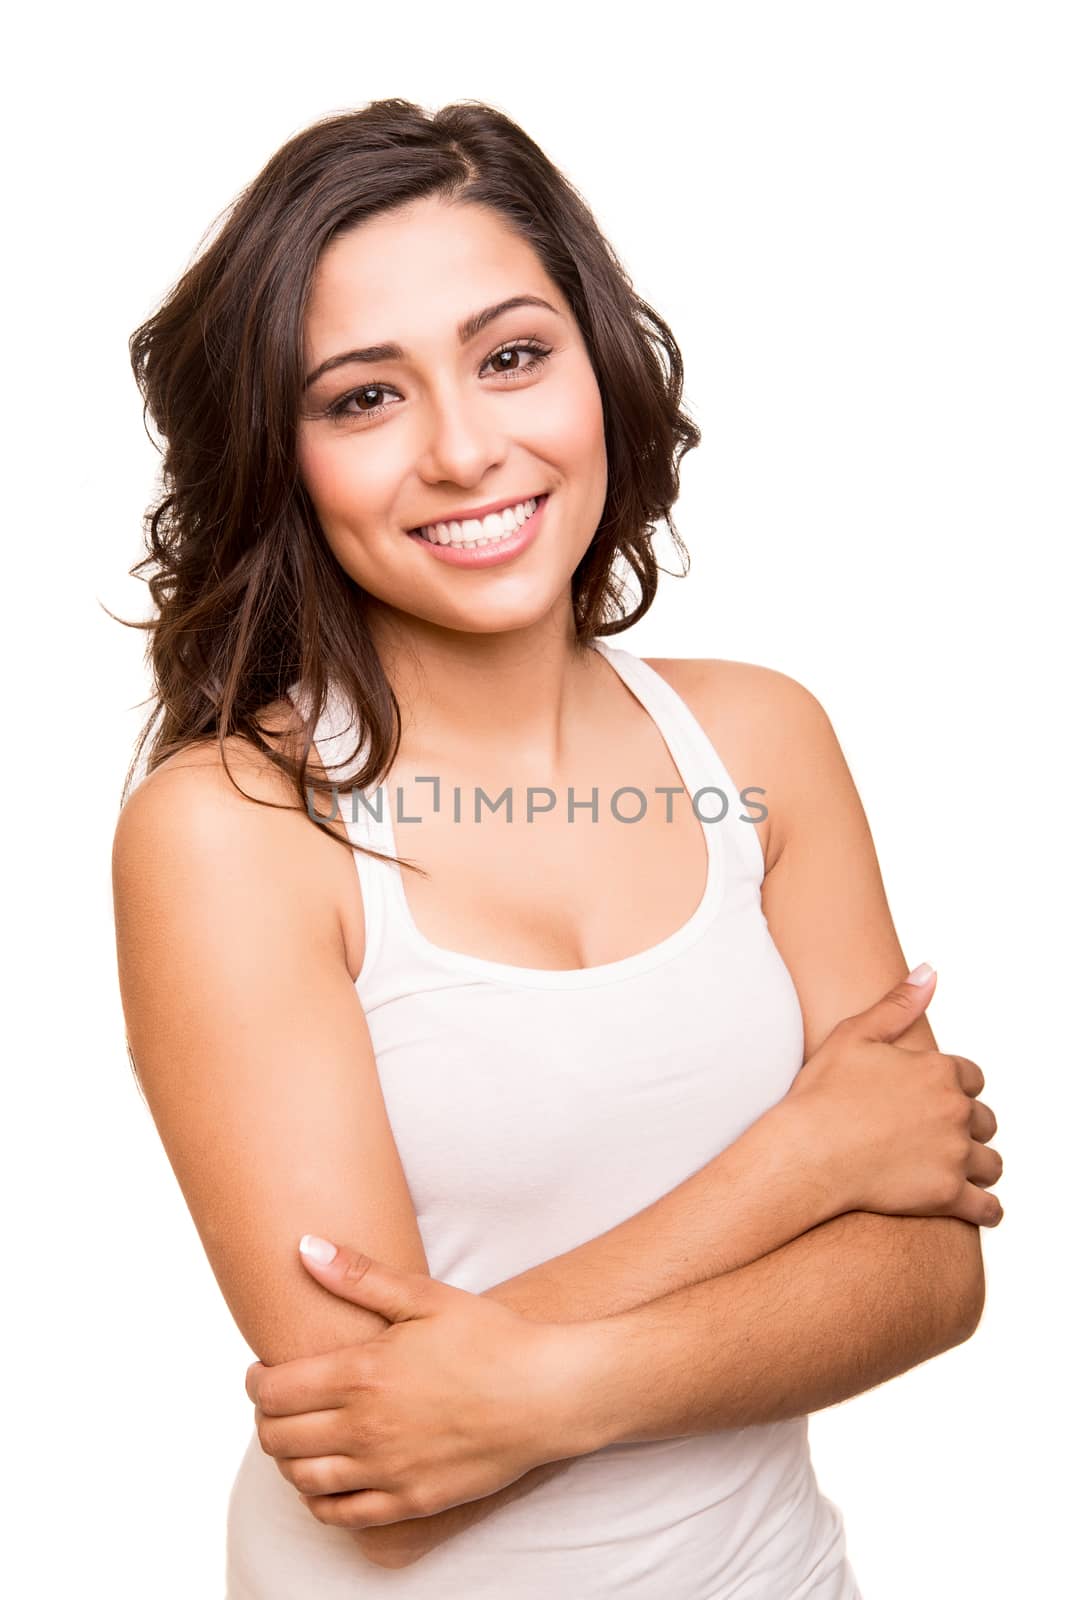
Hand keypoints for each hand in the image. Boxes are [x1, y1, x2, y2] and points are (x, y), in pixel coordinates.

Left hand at [244, 1237, 598, 1532]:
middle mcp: (365, 1428)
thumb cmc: (490, 1339)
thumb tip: (305, 1248)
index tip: (263, 1371)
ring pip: (302, 1479)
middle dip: (266, 1419)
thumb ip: (359, 1276)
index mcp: (363, 1374)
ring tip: (301, 1436)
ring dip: (287, 1459)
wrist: (547, 1394)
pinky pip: (340, 1514)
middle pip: (278, 1438)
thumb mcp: (425, 1297)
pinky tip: (327, 1478)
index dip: (256, 1383)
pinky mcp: (410, 1500)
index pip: (273, 1392)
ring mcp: (387, 1470)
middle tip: (280, 1402)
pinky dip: (319, 1499)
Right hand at [785, 964, 1004, 1226]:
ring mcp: (954, 1155)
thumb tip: (930, 972)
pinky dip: (986, 1209)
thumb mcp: (854, 1035)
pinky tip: (976, 1207)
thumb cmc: (821, 1095)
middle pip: (984, 1120)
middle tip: (939, 1136)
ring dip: (979, 1166)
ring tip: (956, 1170)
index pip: (973, 1078)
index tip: (936, 1099)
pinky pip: (987, 1207)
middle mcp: (955, 1110)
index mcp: (938, 1070)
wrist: (806, 1153)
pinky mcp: (948, 1195)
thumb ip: (897, 1004)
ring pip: (990, 1162)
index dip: (956, 1088)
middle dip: (967, 1127)